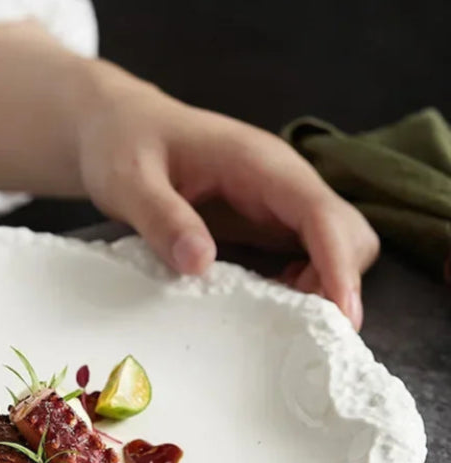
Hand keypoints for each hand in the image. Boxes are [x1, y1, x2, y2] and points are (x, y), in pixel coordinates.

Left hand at [75, 66, 377, 329]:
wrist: (118, 128)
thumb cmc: (121, 146)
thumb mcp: (129, 181)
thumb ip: (163, 218)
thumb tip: (199, 263)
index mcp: (257, 163)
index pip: (319, 213)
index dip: (337, 264)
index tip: (341, 316)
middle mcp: (280, 181)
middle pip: (347, 230)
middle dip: (339, 281)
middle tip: (305, 331)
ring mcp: (276, 201)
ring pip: (334, 244)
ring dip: (323, 287)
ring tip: (286, 326)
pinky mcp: (264, 221)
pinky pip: (305, 255)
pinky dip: (302, 285)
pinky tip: (270, 308)